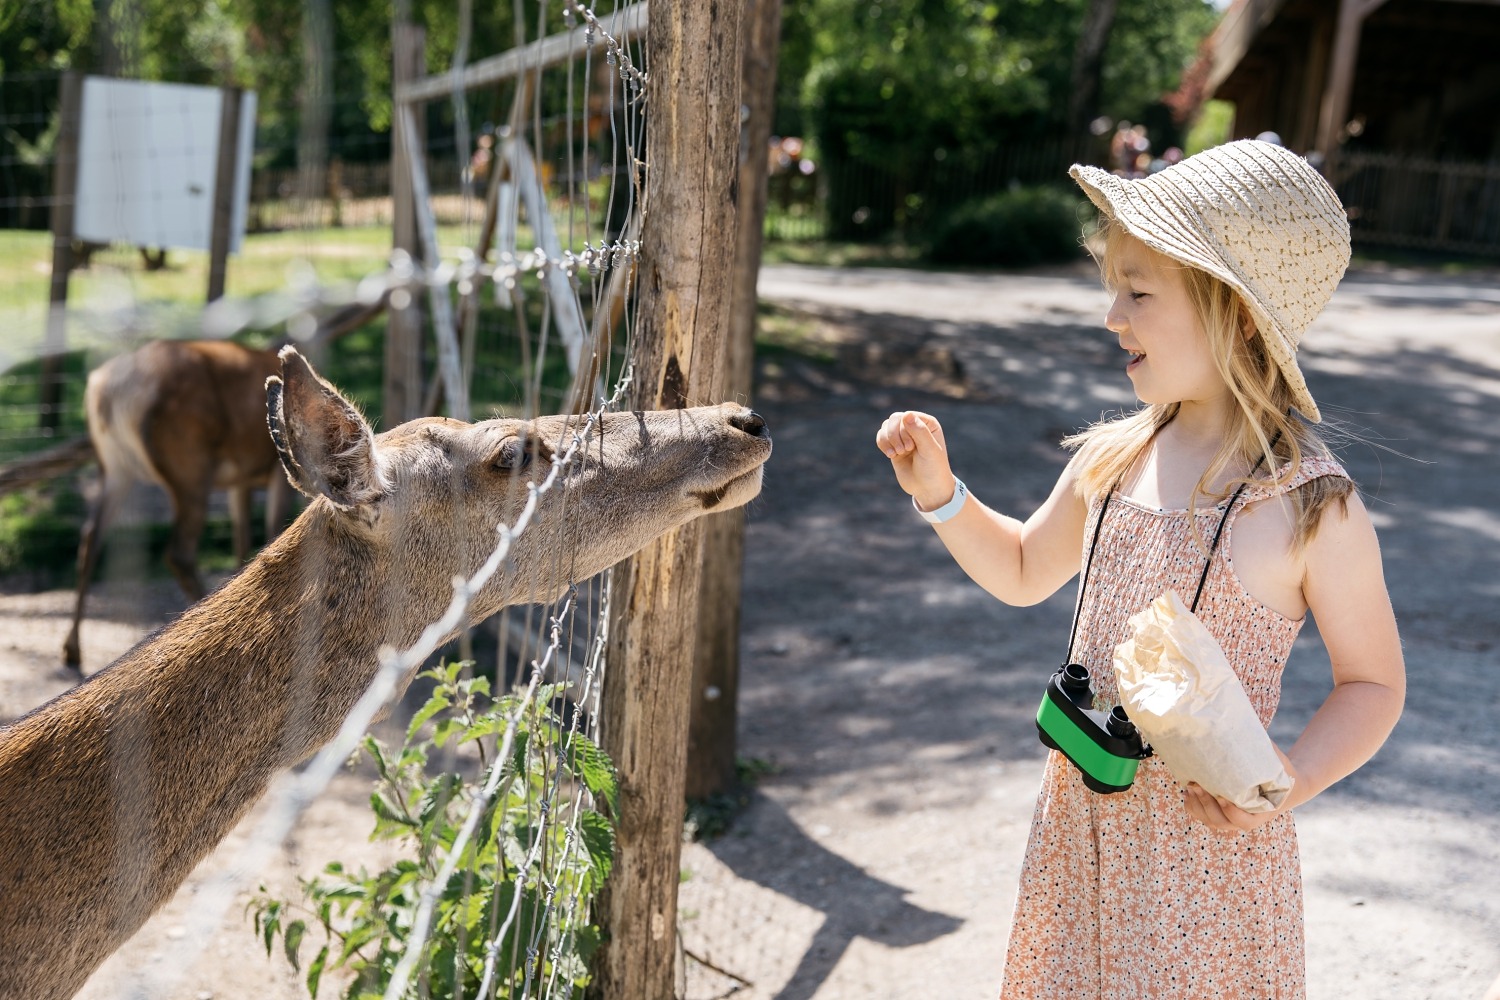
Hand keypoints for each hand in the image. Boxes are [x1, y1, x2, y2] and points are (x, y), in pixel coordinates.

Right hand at [875, 411, 956, 511]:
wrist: (927, 489)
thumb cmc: (933, 469)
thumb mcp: (929, 450)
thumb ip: (919, 432)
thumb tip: (906, 414)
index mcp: (928, 424)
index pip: (907, 416)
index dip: (904, 430)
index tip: (911, 447)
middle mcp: (915, 427)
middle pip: (894, 419)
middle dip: (895, 435)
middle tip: (904, 451)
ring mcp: (904, 436)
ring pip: (886, 426)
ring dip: (888, 440)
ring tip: (897, 453)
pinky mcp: (894, 446)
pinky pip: (881, 436)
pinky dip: (882, 444)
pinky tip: (891, 455)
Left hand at [1183, 746, 1300, 834]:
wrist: (1283, 783)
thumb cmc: (1281, 770)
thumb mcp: (1278, 761)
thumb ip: (1266, 751)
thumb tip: (1244, 725)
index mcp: (1262, 812)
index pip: (1244, 822)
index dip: (1231, 812)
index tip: (1222, 797)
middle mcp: (1245, 819)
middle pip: (1221, 822)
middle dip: (1206, 805)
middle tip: (1197, 786)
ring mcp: (1231, 817)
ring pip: (1209, 819)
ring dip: (1197, 805)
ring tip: (1190, 786)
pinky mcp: (1219, 811)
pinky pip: (1202, 815)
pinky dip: (1192, 806)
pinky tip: (1186, 790)